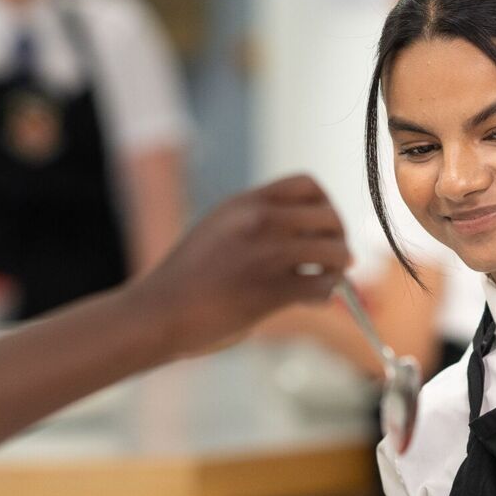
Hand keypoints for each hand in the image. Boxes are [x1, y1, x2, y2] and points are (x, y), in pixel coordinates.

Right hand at [128, 175, 349, 358]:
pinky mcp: (270, 290)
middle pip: (329, 215)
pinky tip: (311, 300)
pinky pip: (322, 286)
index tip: (318, 228)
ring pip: (334, 250)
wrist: (158, 312)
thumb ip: (256, 225)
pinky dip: (325, 295)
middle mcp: (259, 221)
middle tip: (332, 258)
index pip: (308, 184)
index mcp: (245, 203)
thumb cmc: (187, 280)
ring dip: (337, 268)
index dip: (324, 205)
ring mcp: (266, 254)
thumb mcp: (219, 231)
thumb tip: (303, 236)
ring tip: (326, 280)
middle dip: (338, 238)